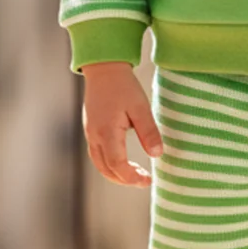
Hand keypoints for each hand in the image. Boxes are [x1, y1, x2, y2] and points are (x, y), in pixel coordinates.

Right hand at [81, 62, 163, 186]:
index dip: (132, 177)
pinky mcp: (90, 129)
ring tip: (134, 175)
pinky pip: (97, 154)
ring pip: (99, 164)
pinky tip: (122, 161)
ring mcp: (90, 133)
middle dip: (125, 180)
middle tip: (144, 181)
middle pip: (106, 169)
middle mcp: (95, 135)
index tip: (148, 180)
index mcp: (107, 132)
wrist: (104, 68)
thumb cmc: (123, 85)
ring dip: (115, 174)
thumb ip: (149, 132)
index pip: (117, 165)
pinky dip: (109, 164)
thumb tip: (157, 155)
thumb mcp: (141, 107)